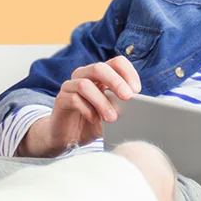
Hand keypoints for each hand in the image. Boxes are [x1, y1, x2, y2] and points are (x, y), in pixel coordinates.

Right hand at [19, 56, 141, 156]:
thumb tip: (139, 108)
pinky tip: (95, 120)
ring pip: (85, 84)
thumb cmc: (95, 123)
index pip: (116, 62)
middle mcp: (85, 75)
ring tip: (112, 118)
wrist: (70, 138)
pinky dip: (87, 110)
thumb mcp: (113, 114)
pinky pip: (74, 99)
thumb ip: (124, 108)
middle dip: (115, 82)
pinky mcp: (61, 99)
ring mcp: (71, 86)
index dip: (128, 72)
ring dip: (102, 102)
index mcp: (102, 75)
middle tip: (127, 97)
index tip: (137, 90)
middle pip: (99, 67)